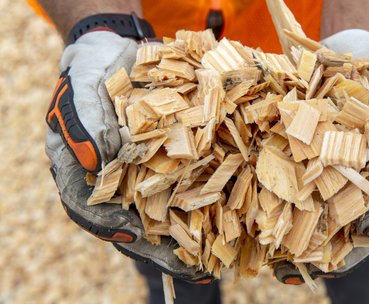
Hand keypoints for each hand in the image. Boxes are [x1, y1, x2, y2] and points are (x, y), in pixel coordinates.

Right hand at [45, 31, 211, 282]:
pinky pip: (192, 185)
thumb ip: (81, 124)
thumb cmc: (90, 75)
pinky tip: (232, 215)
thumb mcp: (78, 91)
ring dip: (193, 236)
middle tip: (193, 270)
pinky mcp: (176, 162)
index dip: (113, 228)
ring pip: (169, 213)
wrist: (118, 54)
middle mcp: (121, 185)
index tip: (135, 238)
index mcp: (88, 177)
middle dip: (165, 249)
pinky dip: (209, 202)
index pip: (95, 212)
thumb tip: (94, 161)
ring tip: (218, 259)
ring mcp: (149, 176)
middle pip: (139, 224)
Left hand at [274, 29, 368, 283]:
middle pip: (348, 227)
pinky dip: (267, 217)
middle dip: (335, 253)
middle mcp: (352, 187)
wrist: (342, 60)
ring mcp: (319, 183)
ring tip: (280, 267)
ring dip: (296, 249)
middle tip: (319, 270)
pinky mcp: (288, 172)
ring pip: (311, 223)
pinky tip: (249, 233)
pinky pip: (278, 199)